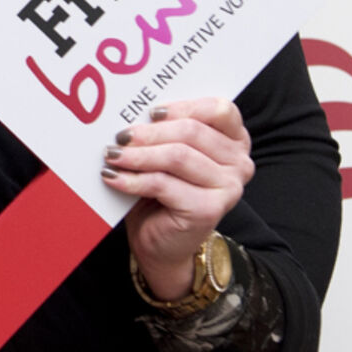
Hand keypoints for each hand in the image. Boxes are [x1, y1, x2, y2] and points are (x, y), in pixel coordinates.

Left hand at [105, 98, 253, 299]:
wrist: (164, 244)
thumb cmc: (163, 193)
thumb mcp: (167, 155)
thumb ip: (165, 132)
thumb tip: (133, 115)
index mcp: (235, 141)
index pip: (219, 110)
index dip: (183, 107)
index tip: (150, 113)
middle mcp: (239, 163)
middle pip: (192, 132)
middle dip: (149, 132)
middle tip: (120, 136)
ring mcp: (229, 188)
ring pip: (177, 156)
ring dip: (138, 155)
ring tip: (112, 155)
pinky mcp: (208, 209)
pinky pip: (163, 184)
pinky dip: (132, 179)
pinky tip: (113, 177)